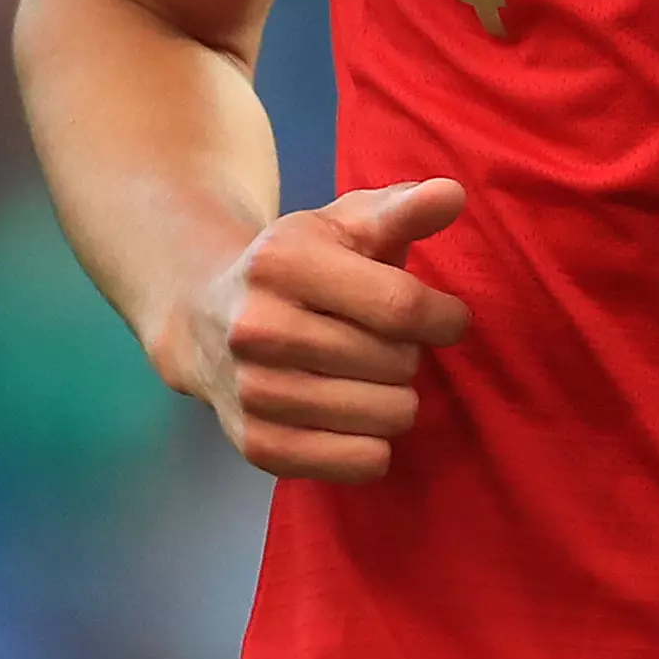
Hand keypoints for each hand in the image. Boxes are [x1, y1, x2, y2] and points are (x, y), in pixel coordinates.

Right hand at [162, 178, 472, 481]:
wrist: (205, 317)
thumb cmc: (298, 265)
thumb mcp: (345, 223)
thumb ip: (403, 209)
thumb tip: (454, 194)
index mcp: (281, 263)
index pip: (400, 306)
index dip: (444, 318)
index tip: (449, 318)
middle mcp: (257, 329)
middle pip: (396, 364)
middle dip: (409, 354)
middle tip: (385, 342)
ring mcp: (253, 392)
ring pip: (385, 417)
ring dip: (395, 398)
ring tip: (370, 376)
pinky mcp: (258, 446)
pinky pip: (362, 463)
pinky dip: (375, 444)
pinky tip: (355, 415)